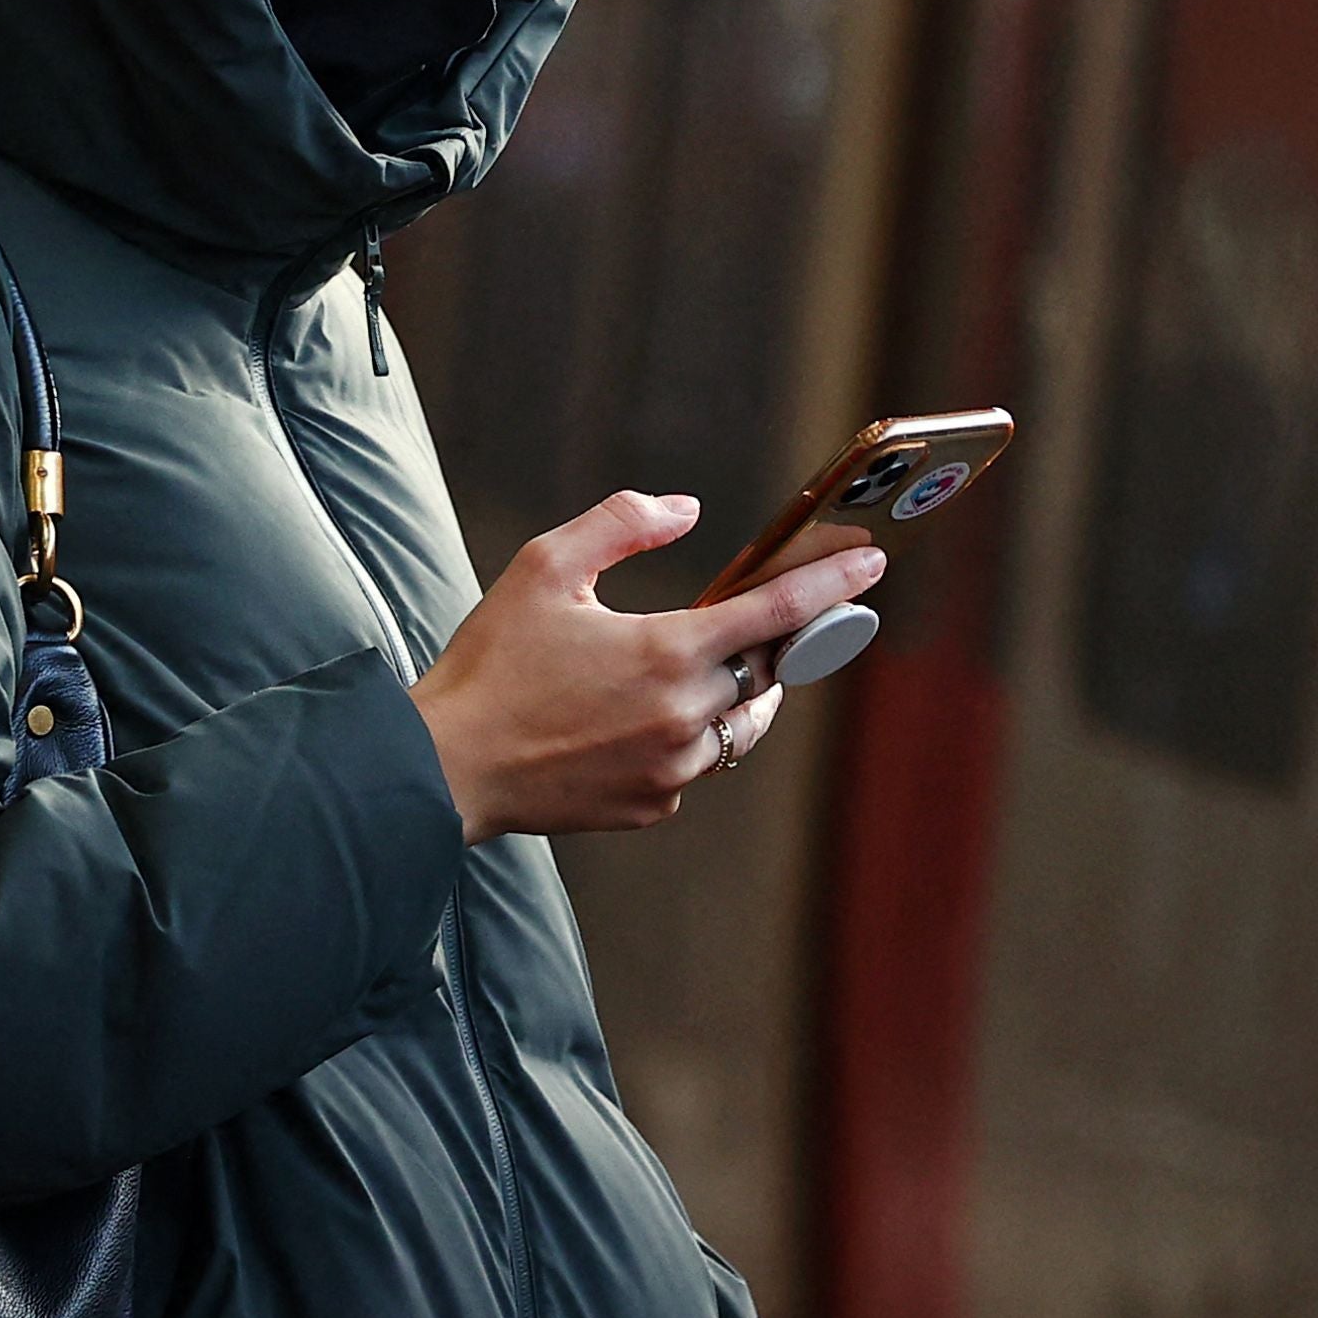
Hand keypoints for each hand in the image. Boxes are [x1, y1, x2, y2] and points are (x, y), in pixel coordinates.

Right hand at [413, 491, 883, 842]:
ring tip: (703, 667)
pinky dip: (685, 737)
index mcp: (667, 652)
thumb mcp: (545, 568)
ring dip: (733, 693)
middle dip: (775, 643)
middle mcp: (684, 716)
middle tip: (770, 618)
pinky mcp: (653, 805)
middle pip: (766, 672)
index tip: (871, 564)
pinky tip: (638, 720)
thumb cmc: (491, 665)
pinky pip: (694, 764)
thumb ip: (622, 526)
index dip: (831, 583)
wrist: (446, 767)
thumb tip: (686, 512)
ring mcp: (672, 768)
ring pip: (737, 725)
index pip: (777, 610)